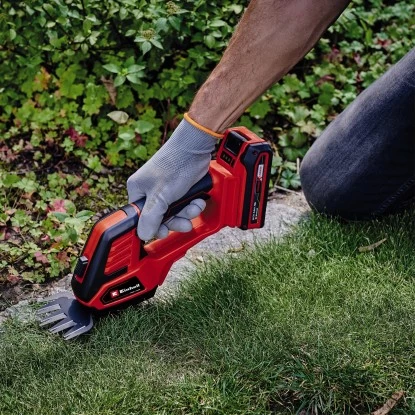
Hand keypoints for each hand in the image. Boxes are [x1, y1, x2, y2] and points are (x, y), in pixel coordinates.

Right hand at [127, 114, 220, 239]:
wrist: (195, 147)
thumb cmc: (175, 164)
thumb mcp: (161, 196)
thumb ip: (151, 217)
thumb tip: (143, 235)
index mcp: (138, 190)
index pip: (141, 218)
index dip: (154, 226)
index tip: (164, 231)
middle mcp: (150, 191)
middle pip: (160, 218)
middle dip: (176, 220)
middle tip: (184, 223)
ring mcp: (165, 190)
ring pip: (175, 212)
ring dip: (187, 213)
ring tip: (194, 208)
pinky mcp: (179, 188)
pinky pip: (184, 204)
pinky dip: (192, 205)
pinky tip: (197, 201)